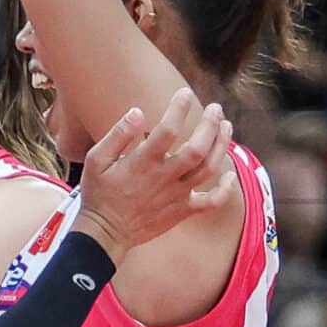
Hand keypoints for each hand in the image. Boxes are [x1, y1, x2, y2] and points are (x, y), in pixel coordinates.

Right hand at [75, 88, 236, 258]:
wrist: (104, 233)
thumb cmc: (98, 194)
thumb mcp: (95, 160)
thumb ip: (117, 135)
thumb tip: (138, 111)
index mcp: (143, 162)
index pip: (168, 129)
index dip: (179, 108)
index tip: (184, 93)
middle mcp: (164, 177)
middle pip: (198, 148)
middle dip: (211, 125)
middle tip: (215, 108)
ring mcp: (177, 195)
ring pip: (209, 169)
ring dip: (221, 146)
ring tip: (226, 127)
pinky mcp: (182, 211)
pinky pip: (211, 202)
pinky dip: (226, 190)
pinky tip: (231, 175)